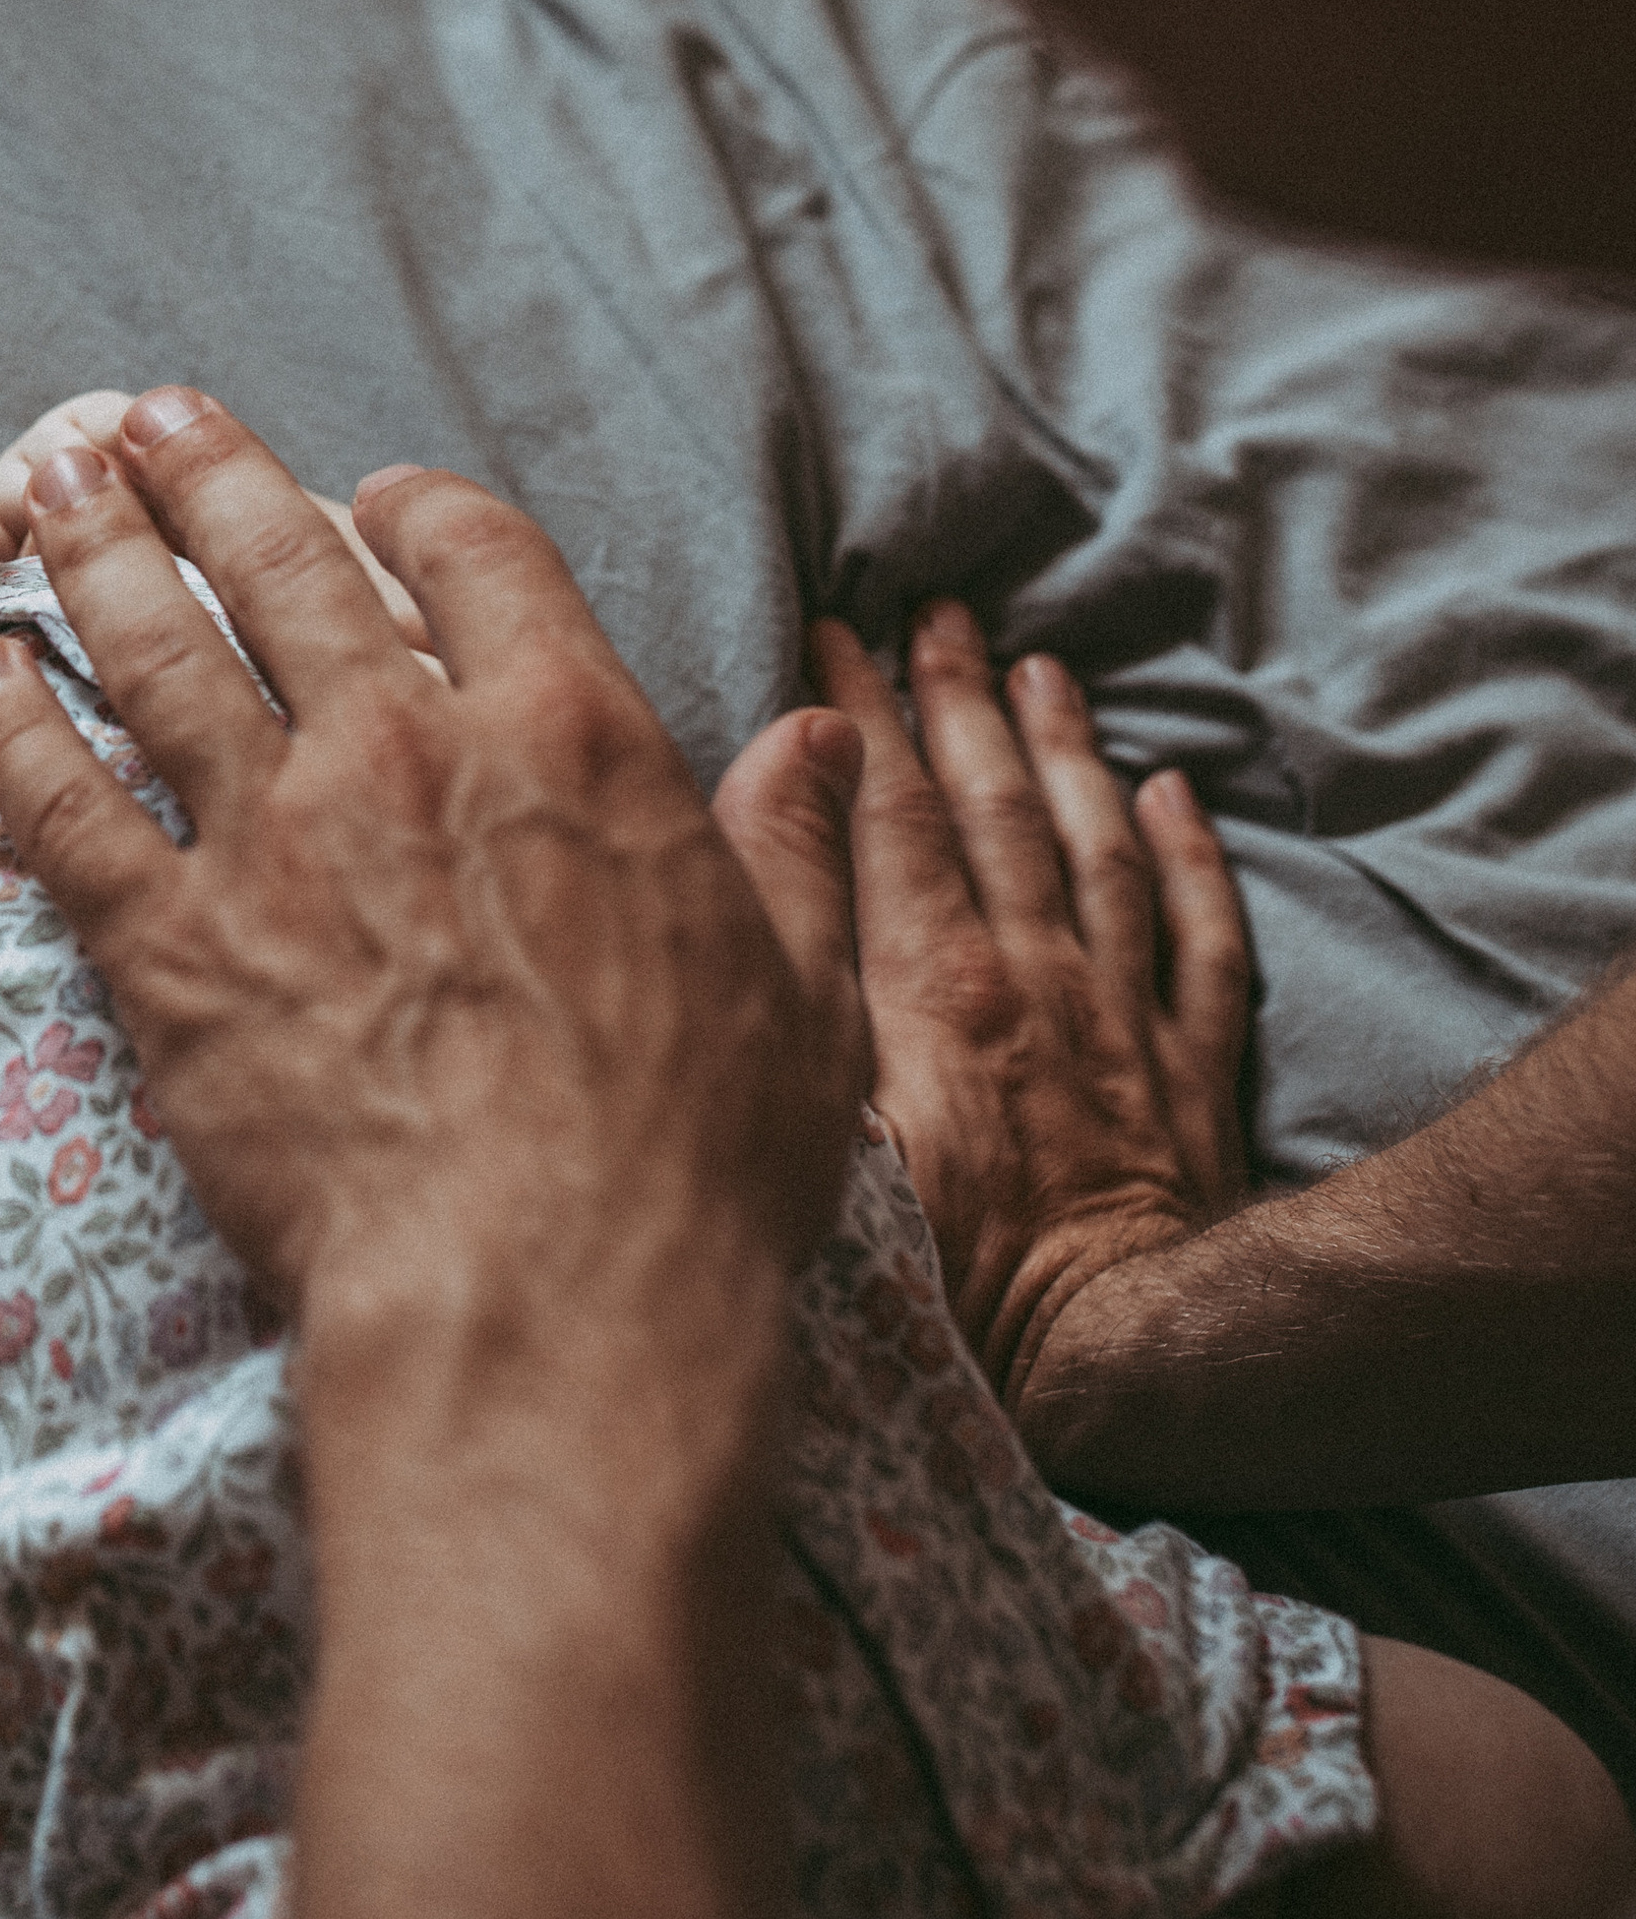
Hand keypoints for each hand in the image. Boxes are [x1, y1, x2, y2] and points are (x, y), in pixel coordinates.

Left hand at [0, 386, 867, 1354]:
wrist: (542, 1302)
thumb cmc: (690, 1161)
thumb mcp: (800, 990)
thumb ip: (794, 846)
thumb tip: (824, 743)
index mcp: (567, 735)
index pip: (476, 551)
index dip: (419, 504)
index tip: (378, 493)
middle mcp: (407, 750)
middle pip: (286, 563)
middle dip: (213, 473)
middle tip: (153, 420)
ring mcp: (274, 841)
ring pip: (160, 651)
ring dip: (99, 551)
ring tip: (55, 480)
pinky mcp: (171, 949)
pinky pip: (64, 809)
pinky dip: (9, 729)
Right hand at [730, 601, 1250, 1409]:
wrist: (1116, 1357)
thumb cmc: (948, 1273)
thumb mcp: (828, 1129)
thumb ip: (801, 984)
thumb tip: (770, 859)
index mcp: (935, 986)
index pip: (893, 816)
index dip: (861, 717)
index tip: (838, 633)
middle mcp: (1033, 974)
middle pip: (994, 806)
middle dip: (959, 700)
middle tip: (939, 613)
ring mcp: (1121, 1012)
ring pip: (1096, 845)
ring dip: (1066, 747)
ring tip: (1040, 668)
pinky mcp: (1190, 1066)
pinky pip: (1201, 936)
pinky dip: (1189, 857)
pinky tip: (1172, 795)